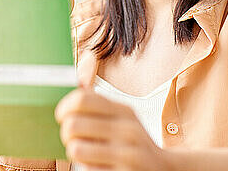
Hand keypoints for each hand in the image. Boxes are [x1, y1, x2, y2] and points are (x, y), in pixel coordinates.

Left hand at [54, 86, 170, 170]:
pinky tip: (95, 165)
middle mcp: (128, 130)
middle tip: (72, 138)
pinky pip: (86, 169)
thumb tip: (83, 68)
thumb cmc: (133, 142)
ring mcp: (128, 154)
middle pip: (73, 124)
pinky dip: (84, 167)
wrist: (165, 170)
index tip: (61, 116)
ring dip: (74, 152)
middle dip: (66, 133)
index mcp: (125, 111)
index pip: (82, 99)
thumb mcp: (122, 118)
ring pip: (76, 149)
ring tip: (83, 153)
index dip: (64, 107)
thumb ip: (99, 100)